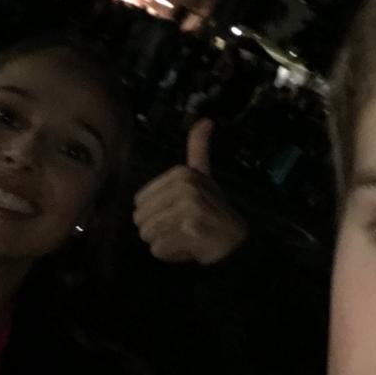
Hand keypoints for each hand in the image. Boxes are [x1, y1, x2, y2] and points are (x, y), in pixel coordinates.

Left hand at [132, 118, 247, 263]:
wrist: (236, 243)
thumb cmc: (213, 209)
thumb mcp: (203, 176)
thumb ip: (199, 148)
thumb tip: (207, 119)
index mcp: (182, 173)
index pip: (139, 202)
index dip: (155, 213)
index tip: (179, 213)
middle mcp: (185, 186)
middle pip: (141, 219)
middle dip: (157, 230)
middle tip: (182, 228)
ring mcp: (189, 207)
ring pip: (148, 235)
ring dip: (164, 243)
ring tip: (185, 237)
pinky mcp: (191, 228)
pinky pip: (159, 249)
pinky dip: (171, 255)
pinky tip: (189, 249)